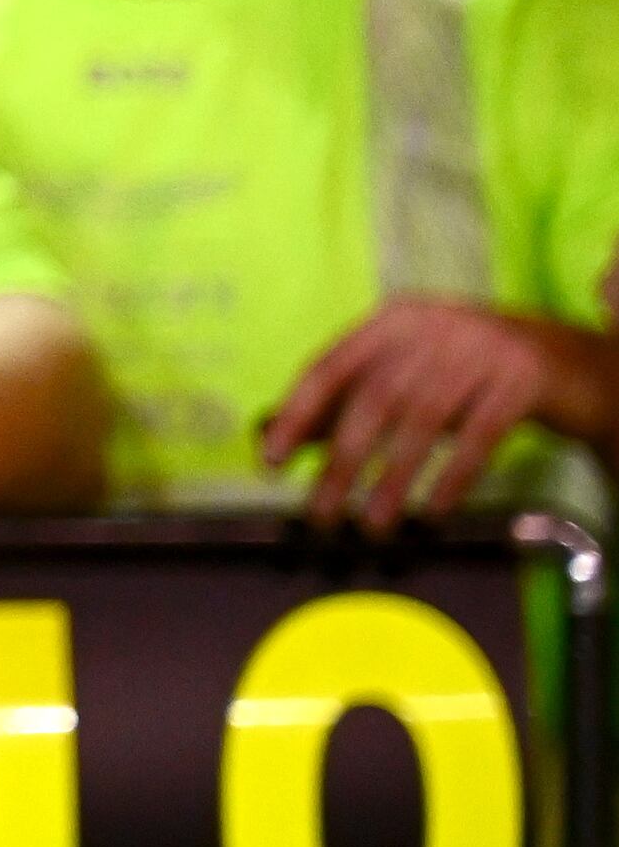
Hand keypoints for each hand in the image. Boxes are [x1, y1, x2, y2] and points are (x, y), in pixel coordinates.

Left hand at [263, 299, 589, 530]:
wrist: (573, 361)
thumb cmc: (473, 374)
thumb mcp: (412, 375)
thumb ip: (354, 399)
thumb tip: (286, 437)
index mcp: (394, 320)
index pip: (330, 366)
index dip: (298, 414)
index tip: (272, 461)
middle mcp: (433, 326)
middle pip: (374, 399)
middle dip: (342, 462)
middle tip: (320, 514)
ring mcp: (483, 349)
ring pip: (423, 421)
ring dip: (392, 480)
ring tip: (372, 526)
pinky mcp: (524, 379)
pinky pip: (479, 436)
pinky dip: (451, 477)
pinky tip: (432, 512)